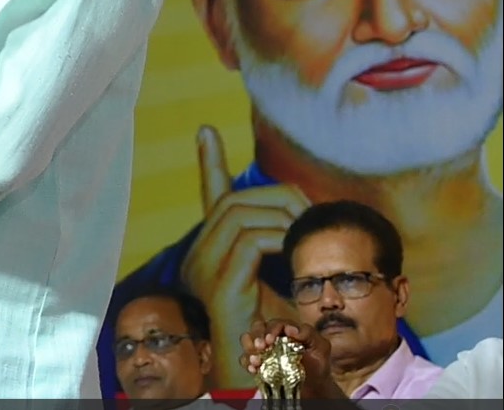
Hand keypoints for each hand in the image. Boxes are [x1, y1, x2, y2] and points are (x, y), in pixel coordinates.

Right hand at [181, 124, 306, 388]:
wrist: (266, 378)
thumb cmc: (283, 336)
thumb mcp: (289, 281)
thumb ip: (289, 250)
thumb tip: (306, 214)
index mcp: (214, 255)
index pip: (209, 199)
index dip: (209, 162)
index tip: (206, 130)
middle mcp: (199, 259)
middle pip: (233, 200)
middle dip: (278, 197)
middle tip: (310, 214)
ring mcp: (203, 273)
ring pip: (238, 214)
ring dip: (283, 217)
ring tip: (307, 236)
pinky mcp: (217, 288)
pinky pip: (248, 242)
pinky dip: (279, 239)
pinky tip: (296, 254)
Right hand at [240, 318, 340, 399]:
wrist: (314, 386)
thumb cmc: (318, 364)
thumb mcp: (321, 347)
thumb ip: (309, 334)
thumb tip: (290, 329)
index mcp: (286, 330)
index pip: (275, 323)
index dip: (270, 329)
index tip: (271, 340)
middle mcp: (271, 336)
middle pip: (257, 327)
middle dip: (256, 336)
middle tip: (261, 347)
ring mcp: (263, 349)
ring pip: (247, 340)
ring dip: (249, 348)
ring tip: (256, 360)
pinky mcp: (257, 363)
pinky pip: (244, 359)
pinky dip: (246, 362)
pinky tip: (253, 369)